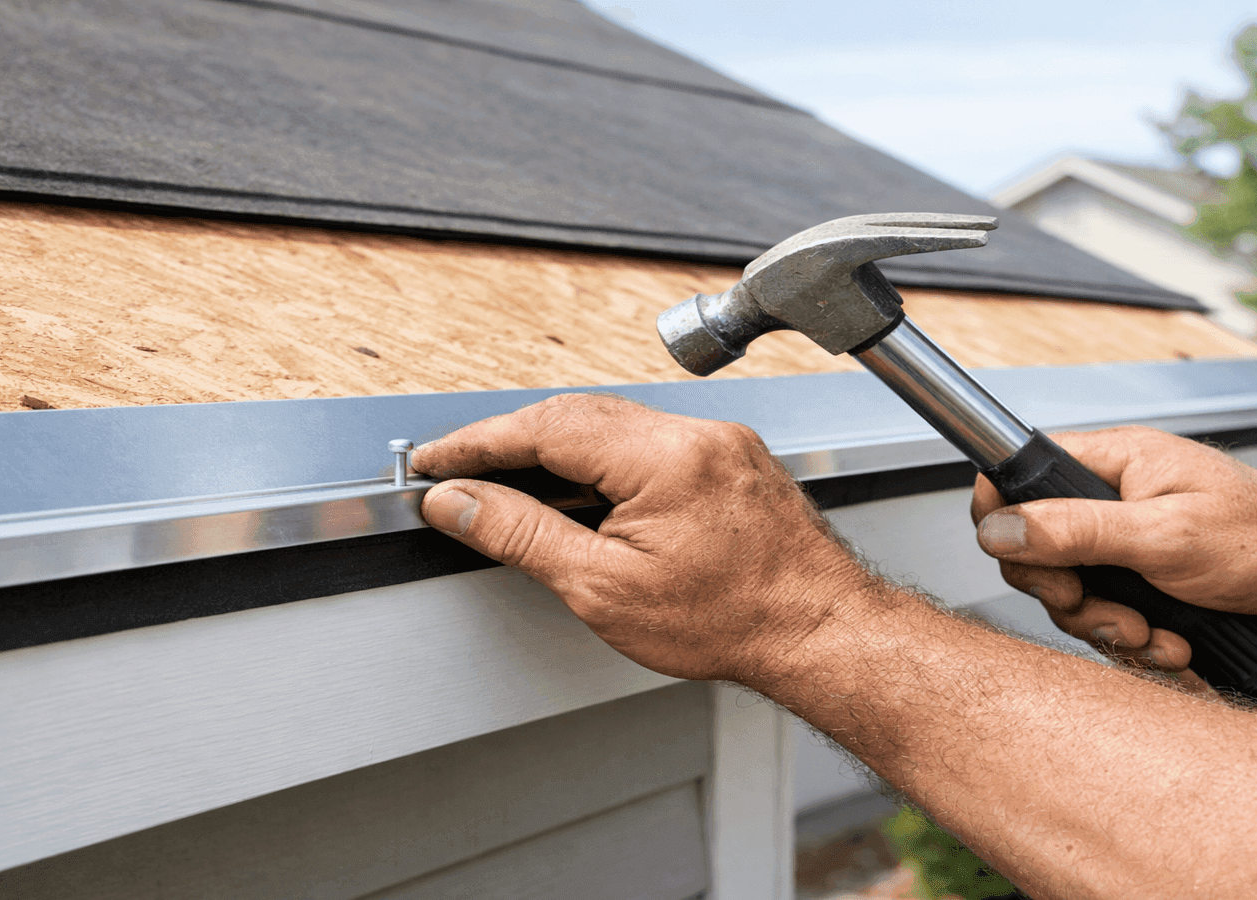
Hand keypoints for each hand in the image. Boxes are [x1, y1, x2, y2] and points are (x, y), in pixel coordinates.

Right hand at [410, 393, 869, 681]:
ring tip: (509, 491)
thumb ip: (523, 536)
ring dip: (554, 451)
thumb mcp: (604, 589)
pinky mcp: (728, 454)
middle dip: (509, 443)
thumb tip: (460, 503)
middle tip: (458, 475)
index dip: (479, 443)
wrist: (819, 632)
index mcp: (664, 458)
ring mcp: (717, 440)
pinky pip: (645, 439)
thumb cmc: (734, 621)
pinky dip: (599, 459)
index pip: (545, 427)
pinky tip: (579, 494)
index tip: (437, 461)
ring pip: (610, 424)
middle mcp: (695, 434)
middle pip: (575, 415)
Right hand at [969, 425, 1256, 670]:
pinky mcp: (1140, 582)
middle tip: (1110, 610)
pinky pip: (1107, 617)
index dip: (1005, 519)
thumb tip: (998, 526)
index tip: (1029, 562)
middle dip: (1071, 597)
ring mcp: (1124, 543)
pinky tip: (1175, 644)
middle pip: (1037, 550)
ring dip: (1111, 628)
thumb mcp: (1163, 535)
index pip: (1018, 474)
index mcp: (1109, 462)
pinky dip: (1136, 642)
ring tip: (1159, 636)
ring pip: (1073, 595)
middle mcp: (1109, 498)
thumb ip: (1075, 530)